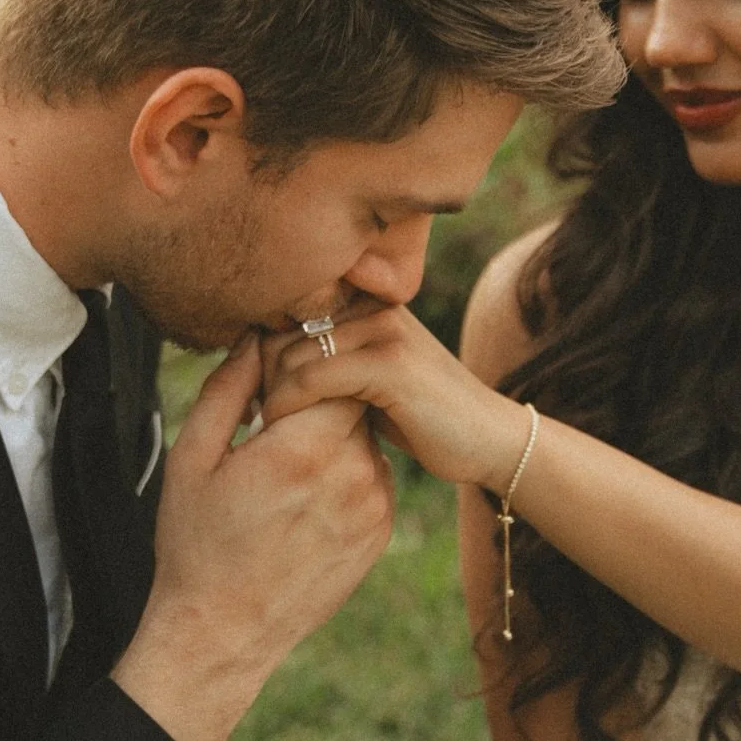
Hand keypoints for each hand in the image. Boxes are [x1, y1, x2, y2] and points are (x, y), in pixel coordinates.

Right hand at [114, 334, 393, 740]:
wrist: (222, 633)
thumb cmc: (196, 543)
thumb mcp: (193, 457)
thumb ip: (229, 387)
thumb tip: (256, 336)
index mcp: (303, 447)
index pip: (333, 368)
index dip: (304, 367)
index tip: (270, 387)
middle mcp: (353, 473)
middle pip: (353, 399)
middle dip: (319, 400)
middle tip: (274, 424)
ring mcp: (374, 506)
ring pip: (365, 438)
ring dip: (334, 437)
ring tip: (286, 469)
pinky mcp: (381, 532)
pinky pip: (372, 476)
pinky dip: (345, 474)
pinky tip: (302, 500)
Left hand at [261, 305, 531, 489]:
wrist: (488, 440)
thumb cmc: (422, 417)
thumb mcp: (368, 380)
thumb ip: (327, 360)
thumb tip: (256, 363)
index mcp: (367, 300)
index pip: (283, 312)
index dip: (258, 356)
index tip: (252, 395)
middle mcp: (375, 304)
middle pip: (279, 332)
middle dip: (259, 378)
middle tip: (255, 416)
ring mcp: (385, 329)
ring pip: (289, 355)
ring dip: (269, 396)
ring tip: (264, 426)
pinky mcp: (390, 363)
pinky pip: (311, 378)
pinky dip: (286, 406)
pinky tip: (280, 430)